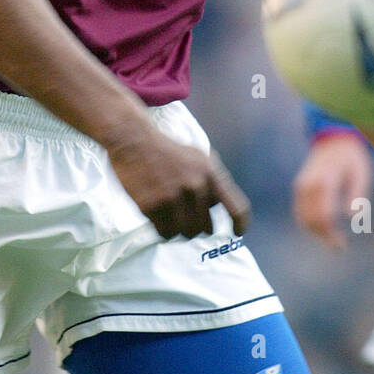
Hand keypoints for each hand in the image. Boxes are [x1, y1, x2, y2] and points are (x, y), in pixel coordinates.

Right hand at [106, 127, 250, 239]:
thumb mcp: (198, 157)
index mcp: (211, 173)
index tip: (237, 232)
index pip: (237, 207)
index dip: (240, 224)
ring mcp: (173, 197)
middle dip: (196, 226)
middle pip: (206, 228)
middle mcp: (195, 186)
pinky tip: (158, 216)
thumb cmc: (167, 150)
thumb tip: (219, 207)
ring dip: (178, 229)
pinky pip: (165, 233)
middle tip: (184, 218)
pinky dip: (162, 229)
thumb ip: (212, 180)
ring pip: (185, 233)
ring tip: (169, 215)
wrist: (133, 140)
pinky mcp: (152, 206)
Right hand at [292, 134, 373, 250]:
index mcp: (325, 182)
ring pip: (302, 218)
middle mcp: (308, 185)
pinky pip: (299, 211)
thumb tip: (352, 216)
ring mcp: (301, 186)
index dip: (331, 234)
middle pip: (311, 220)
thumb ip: (357, 194)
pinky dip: (308, 223)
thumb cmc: (352, 160)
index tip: (341, 245)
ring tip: (332, 239)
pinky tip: (323, 229)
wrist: (334, 142)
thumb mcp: (361, 174)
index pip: (324, 216)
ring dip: (315, 232)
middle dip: (324, 236)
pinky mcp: (299, 188)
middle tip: (339, 246)